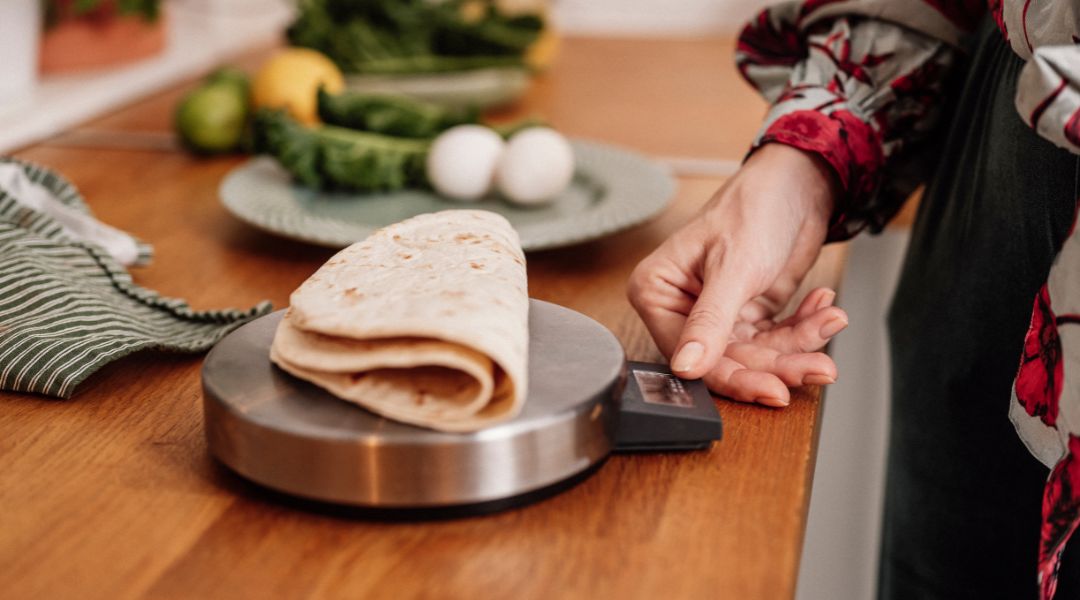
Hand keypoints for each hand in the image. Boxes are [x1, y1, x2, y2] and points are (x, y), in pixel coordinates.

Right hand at [627, 144, 847, 405]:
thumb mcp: (734, 267)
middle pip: (728, 359)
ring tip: (829, 324)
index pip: (689, 354)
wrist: (796, 181)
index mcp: (659, 291)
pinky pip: (778, 338)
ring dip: (800, 345)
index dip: (731, 376)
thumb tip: (686, 368)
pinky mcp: (750, 314)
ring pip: (759, 354)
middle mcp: (683, 308)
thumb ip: (709, 321)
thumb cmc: (752, 206)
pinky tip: (824, 309)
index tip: (771, 389)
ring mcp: (719, 314)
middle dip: (779, 363)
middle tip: (817, 367)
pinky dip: (805, 327)